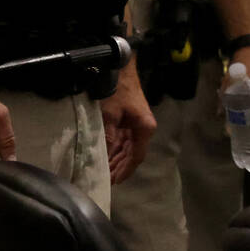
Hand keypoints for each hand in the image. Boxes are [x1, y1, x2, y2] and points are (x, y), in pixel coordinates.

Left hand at [101, 63, 156, 183]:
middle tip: (106, 181)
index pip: (137, 156)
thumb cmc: (117, 91)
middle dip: (120, 168)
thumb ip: (109, 137)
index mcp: (144, 129)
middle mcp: (144, 129)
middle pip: (133, 155)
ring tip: (105, 173)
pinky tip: (107, 157)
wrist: (121, 69)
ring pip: (128, 149)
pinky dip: (116, 150)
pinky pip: (124, 141)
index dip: (126, 170)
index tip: (115, 182)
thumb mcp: (110, 114)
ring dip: (117, 160)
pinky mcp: (130, 121)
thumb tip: (105, 156)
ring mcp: (137, 125)